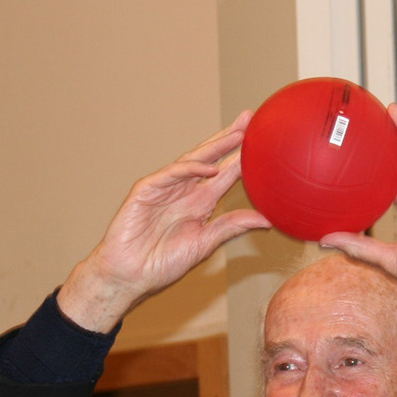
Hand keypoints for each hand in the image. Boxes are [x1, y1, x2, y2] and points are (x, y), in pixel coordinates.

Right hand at [58, 111, 270, 331]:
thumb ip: (231, 227)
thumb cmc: (162, 264)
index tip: (264, 142)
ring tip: (237, 134)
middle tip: (249, 119)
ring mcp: (164, 188)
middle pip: (210, 157)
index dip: (242, 156)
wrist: (129, 276)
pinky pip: (170, 174)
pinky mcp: (146, 190)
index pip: (225, 173)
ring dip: (214, 147)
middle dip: (229, 138)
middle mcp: (184, 191)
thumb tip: (267, 219)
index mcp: (200, 203)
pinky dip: (190, 170)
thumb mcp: (205, 244)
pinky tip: (210, 167)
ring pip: (192, 160)